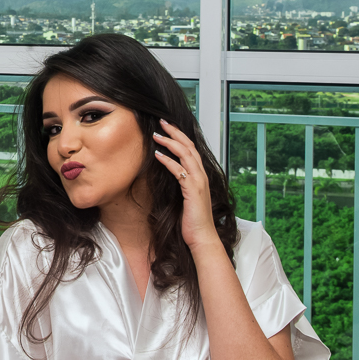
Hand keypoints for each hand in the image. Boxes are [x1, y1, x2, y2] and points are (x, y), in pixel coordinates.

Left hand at [153, 119, 220, 253]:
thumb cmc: (191, 220)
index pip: (191, 150)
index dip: (179, 136)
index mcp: (200, 176)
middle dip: (175, 132)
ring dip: (170, 142)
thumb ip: (180, 183)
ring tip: (156, 135)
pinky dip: (168, 161)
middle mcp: (201, 176)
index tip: (166, 127)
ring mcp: (199, 182)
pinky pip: (179, 171)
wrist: (202, 237)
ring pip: (186, 155)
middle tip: (161, 122)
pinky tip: (157, 155)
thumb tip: (168, 172)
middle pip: (189, 147)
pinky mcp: (193, 190)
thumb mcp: (184, 197)